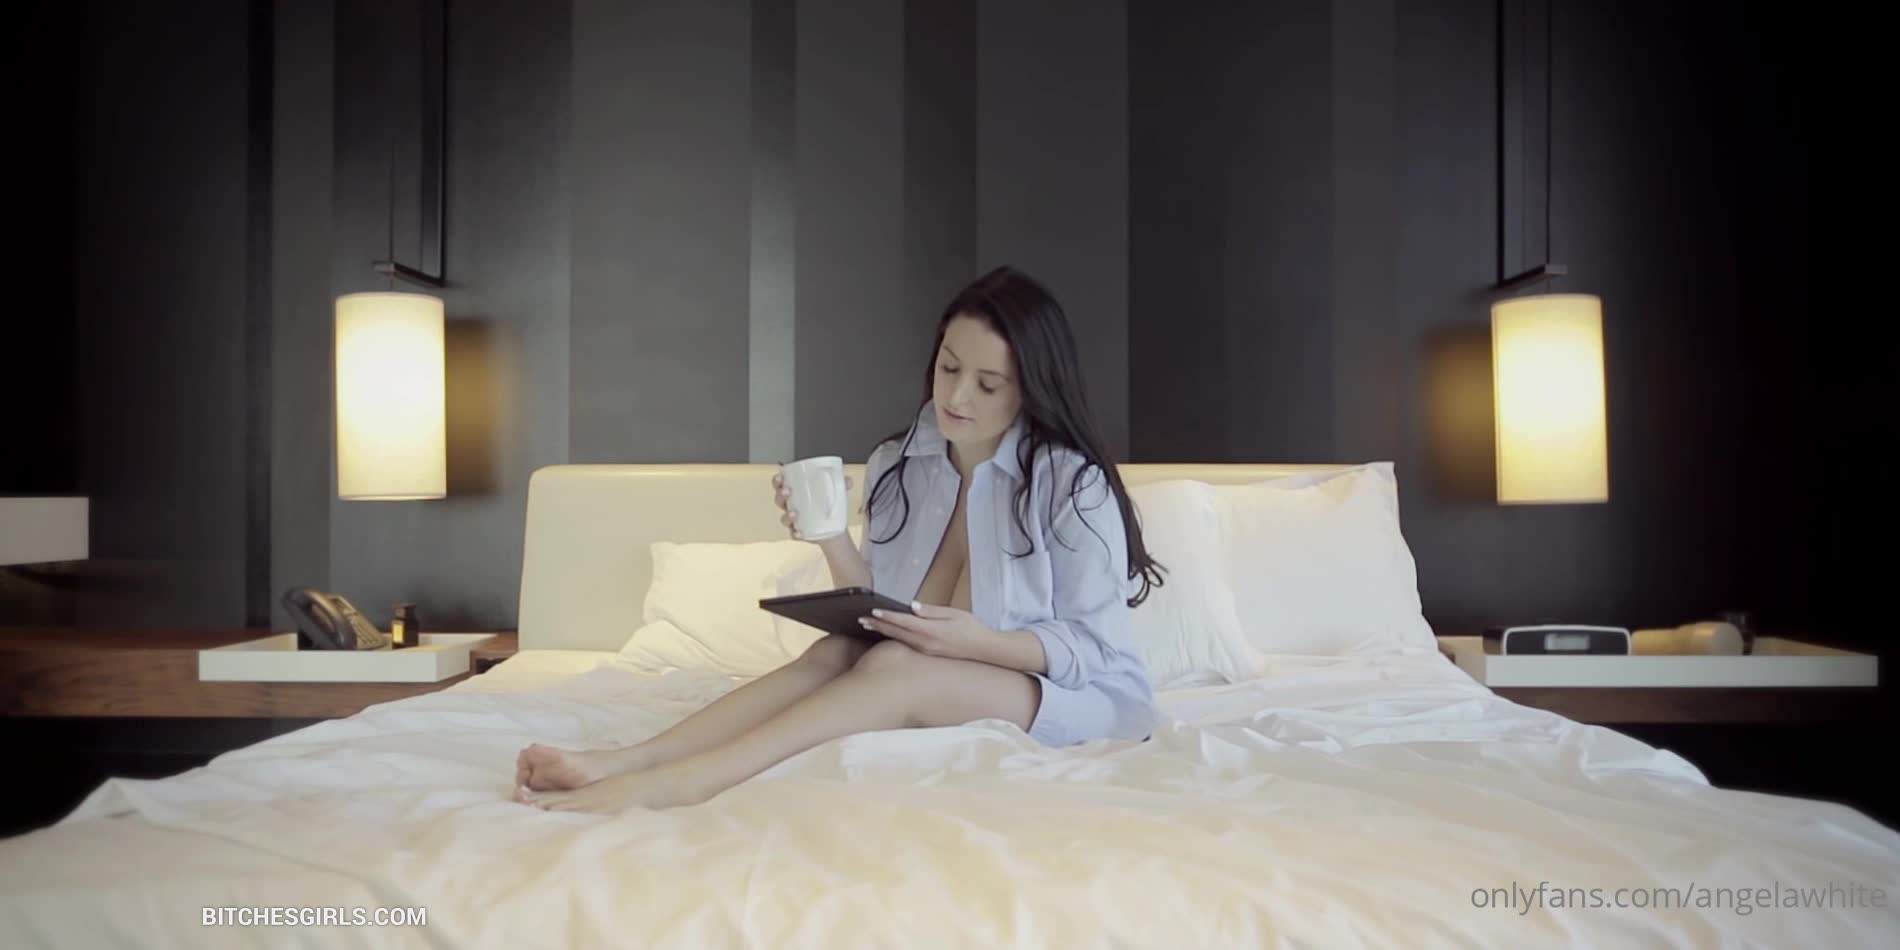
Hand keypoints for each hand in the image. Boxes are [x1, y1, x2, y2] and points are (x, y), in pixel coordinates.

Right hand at [772, 470, 851, 540]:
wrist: (834, 527)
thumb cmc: (828, 504)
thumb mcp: (835, 491)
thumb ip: (842, 483)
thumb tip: (847, 480)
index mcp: (795, 492)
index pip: (781, 484)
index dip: (777, 480)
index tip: (781, 477)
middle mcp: (790, 506)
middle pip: (779, 499)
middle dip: (780, 495)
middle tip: (788, 492)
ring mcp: (793, 521)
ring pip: (784, 517)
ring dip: (787, 515)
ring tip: (794, 514)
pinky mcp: (798, 533)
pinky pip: (793, 534)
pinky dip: (795, 533)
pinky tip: (800, 532)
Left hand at [860, 600, 995, 660]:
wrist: (984, 649)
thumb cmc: (971, 628)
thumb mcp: (954, 614)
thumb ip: (931, 611)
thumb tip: (912, 607)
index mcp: (931, 631)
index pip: (904, 621)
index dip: (887, 616)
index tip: (872, 610)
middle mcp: (925, 643)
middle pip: (897, 633)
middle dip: (878, 625)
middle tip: (861, 619)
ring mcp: (926, 650)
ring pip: (900, 640)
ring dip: (884, 632)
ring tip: (869, 626)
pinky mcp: (928, 654)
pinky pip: (907, 644)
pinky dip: (895, 637)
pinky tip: (889, 634)